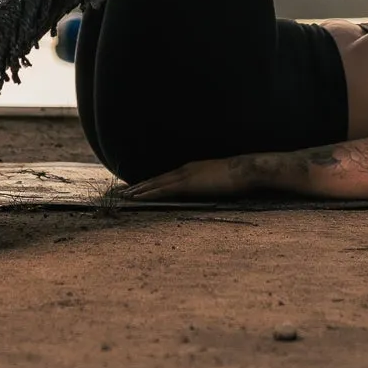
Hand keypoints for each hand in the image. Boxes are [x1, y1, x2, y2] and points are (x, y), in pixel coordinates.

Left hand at [124, 158, 242, 200]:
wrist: (245, 169)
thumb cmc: (238, 177)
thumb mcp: (219, 180)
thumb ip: (208, 184)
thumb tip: (205, 193)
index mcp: (191, 169)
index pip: (165, 177)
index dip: (150, 182)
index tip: (137, 188)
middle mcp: (184, 169)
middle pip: (156, 179)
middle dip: (138, 186)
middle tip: (122, 192)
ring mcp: (185, 175)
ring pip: (155, 183)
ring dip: (138, 190)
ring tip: (124, 196)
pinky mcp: (188, 183)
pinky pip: (163, 189)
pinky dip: (148, 193)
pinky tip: (137, 198)